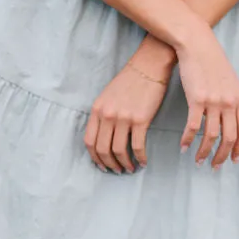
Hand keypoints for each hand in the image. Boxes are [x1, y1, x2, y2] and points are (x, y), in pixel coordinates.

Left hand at [84, 38, 173, 173]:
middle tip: (117, 171)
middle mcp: (107, 115)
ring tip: (130, 169)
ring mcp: (123, 118)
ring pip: (119, 150)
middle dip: (110, 165)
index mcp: (97, 110)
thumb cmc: (130, 81)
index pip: (90, 142)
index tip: (102, 166)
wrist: (148, 67)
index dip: (95, 158)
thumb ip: (103, 115)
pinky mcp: (140, 120)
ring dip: (124, 164)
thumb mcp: (108, 96)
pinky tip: (143, 162)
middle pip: (103, 150)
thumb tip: (104, 137)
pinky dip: (139, 158)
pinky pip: (137, 146)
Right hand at [176, 24, 238, 167]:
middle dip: (222, 156)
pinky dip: (187, 139)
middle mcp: (230, 102)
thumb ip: (232, 101)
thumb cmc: (212, 62)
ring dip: (204, 152)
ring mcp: (214, 101)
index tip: (233, 160)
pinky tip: (183, 146)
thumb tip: (229, 119)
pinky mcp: (197, 99)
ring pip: (211, 136)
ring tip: (198, 161)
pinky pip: (193, 126)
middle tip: (214, 167)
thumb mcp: (229, 82)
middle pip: (229, 138)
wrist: (198, 44)